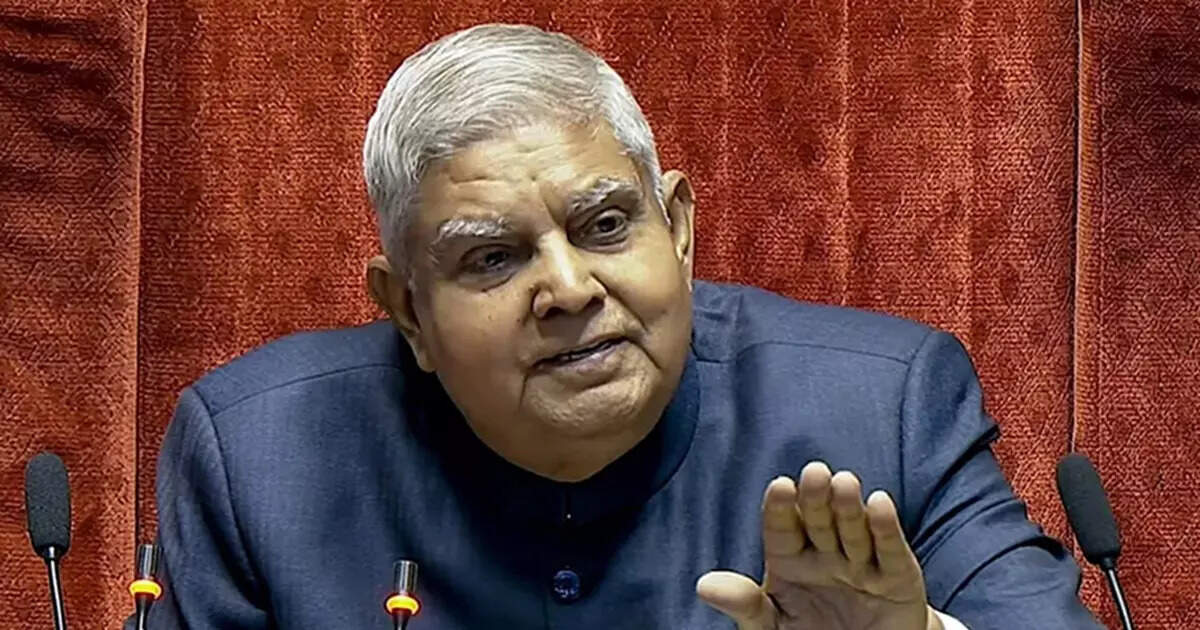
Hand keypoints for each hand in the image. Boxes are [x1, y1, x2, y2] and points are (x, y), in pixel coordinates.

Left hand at [697, 462, 940, 629]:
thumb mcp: (771, 625)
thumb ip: (745, 604)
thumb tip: (704, 586)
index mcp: (789, 560)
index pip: (781, 528)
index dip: (780, 508)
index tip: (779, 486)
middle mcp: (825, 554)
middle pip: (818, 521)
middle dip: (816, 499)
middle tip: (815, 473)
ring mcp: (861, 564)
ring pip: (853, 530)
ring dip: (848, 507)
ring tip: (844, 483)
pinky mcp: (897, 579)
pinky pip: (889, 552)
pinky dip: (885, 528)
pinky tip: (879, 503)